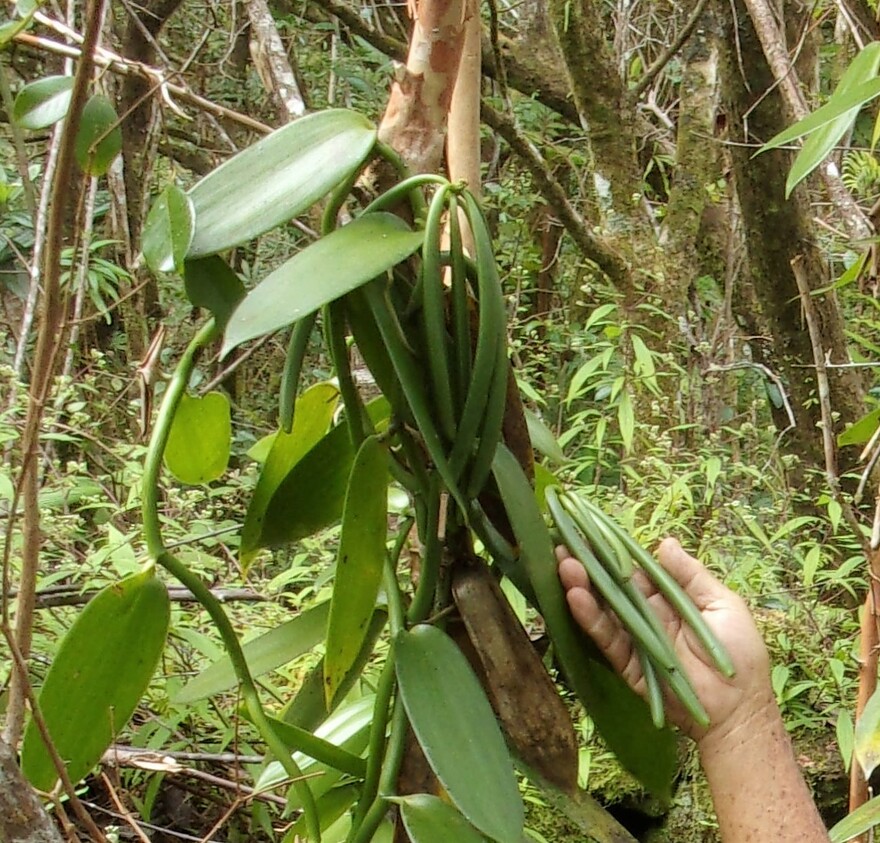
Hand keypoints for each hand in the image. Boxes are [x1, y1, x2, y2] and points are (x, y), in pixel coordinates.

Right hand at [557, 537, 773, 741]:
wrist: (741, 707)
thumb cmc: (741, 654)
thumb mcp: (722, 604)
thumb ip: (691, 575)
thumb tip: (663, 542)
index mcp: (667, 598)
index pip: (634, 570)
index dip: (613, 552)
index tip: (589, 532)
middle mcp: (647, 615)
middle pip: (612, 586)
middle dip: (588, 565)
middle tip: (563, 545)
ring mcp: (635, 639)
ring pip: (603, 609)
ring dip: (582, 586)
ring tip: (565, 565)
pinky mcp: (628, 664)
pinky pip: (606, 638)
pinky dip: (590, 618)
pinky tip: (576, 597)